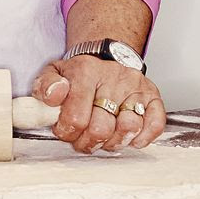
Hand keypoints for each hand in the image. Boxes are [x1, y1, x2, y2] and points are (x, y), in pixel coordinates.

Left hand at [32, 54, 166, 153]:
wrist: (105, 56)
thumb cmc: (80, 73)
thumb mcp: (54, 72)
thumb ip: (45, 86)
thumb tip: (54, 96)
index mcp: (87, 72)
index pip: (76, 117)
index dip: (67, 132)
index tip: (65, 130)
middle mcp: (114, 78)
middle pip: (101, 128)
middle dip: (88, 142)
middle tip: (83, 138)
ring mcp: (136, 88)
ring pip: (128, 128)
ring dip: (113, 142)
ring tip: (103, 137)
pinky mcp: (152, 96)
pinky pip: (154, 124)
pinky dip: (142, 137)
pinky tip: (129, 138)